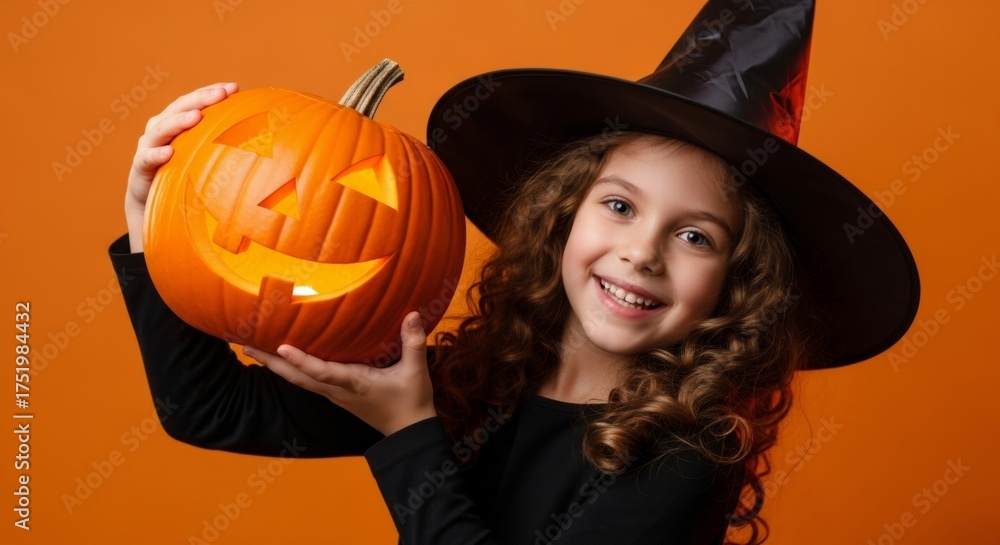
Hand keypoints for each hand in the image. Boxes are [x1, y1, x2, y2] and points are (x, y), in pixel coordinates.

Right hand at [124, 82, 238, 252]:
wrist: (152, 205)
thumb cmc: (185, 177)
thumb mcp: (205, 159)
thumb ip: (225, 148)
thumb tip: (269, 146)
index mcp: (177, 123)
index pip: (195, 101)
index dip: (212, 92)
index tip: (235, 87)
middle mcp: (160, 129)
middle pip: (179, 107)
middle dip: (200, 99)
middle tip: (221, 94)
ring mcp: (148, 147)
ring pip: (161, 128)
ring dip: (179, 121)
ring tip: (197, 117)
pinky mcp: (140, 168)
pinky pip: (147, 159)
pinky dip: (157, 154)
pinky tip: (170, 153)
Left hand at [243, 312, 436, 435]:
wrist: (409, 432)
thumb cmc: (412, 401)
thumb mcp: (416, 372)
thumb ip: (413, 342)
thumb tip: (413, 313)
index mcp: (353, 383)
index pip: (321, 372)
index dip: (301, 360)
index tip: (281, 347)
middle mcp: (337, 390)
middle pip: (297, 377)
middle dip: (271, 362)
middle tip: (246, 345)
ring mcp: (335, 394)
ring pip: (299, 379)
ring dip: (276, 365)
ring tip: (254, 349)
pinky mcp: (337, 394)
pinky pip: (308, 380)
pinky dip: (292, 369)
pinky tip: (283, 359)